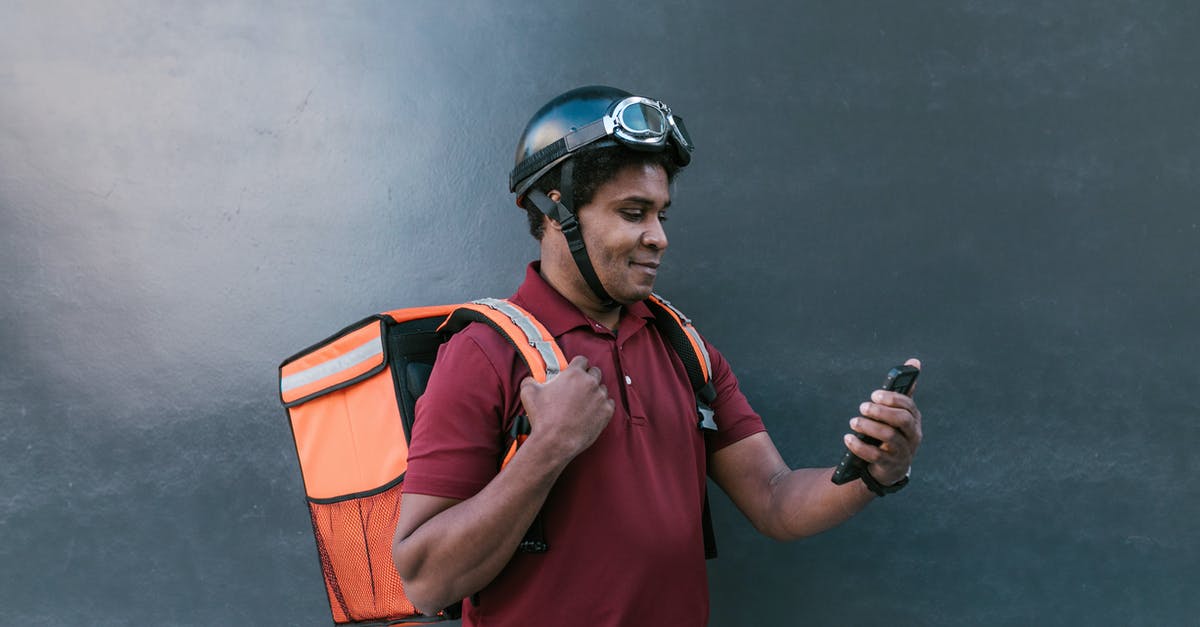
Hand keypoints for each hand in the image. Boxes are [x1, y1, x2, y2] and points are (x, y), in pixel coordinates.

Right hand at [519, 355, 614, 461]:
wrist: (554, 441)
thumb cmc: (542, 418)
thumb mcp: (528, 392)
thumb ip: (531, 379)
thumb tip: (533, 379)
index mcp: (574, 374)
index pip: (582, 360)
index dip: (577, 365)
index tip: (574, 372)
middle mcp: (590, 383)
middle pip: (595, 372)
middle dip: (587, 377)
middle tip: (578, 388)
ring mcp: (600, 398)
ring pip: (602, 388)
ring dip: (595, 392)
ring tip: (583, 402)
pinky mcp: (606, 412)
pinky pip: (609, 403)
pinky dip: (602, 406)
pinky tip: (592, 411)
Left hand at [843, 358, 923, 485]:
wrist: (890, 468)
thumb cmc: (892, 432)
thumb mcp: (897, 413)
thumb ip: (903, 390)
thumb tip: (914, 361)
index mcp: (914, 419)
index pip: (908, 405)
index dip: (891, 399)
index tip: (874, 394)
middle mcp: (913, 435)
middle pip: (902, 420)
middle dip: (881, 411)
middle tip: (861, 407)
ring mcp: (903, 452)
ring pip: (889, 437)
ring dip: (868, 427)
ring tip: (853, 422)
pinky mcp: (891, 466)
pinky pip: (876, 456)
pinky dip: (859, 446)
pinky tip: (848, 439)